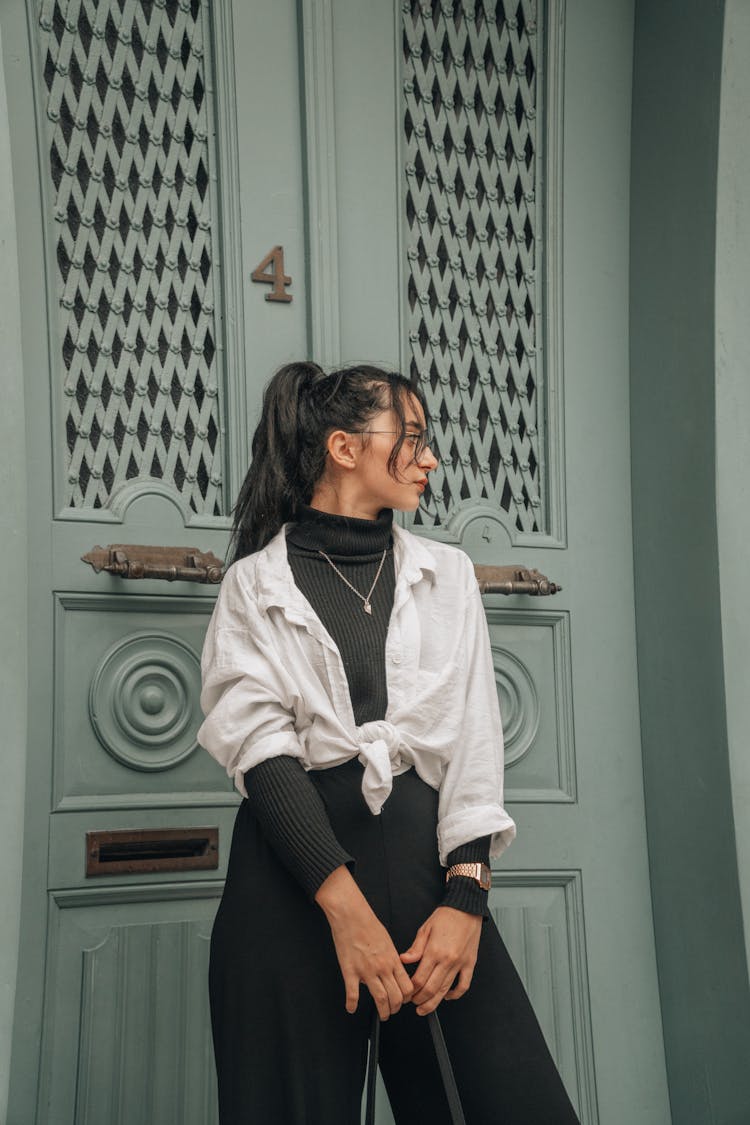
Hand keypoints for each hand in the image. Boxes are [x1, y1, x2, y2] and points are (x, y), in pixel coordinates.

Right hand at [315, 866, 413, 1019]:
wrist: (351, 915)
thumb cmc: (368, 924)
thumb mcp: (387, 941)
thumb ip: (391, 959)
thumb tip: (391, 972)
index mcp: (393, 959)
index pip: (407, 986)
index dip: (407, 998)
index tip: (403, 1001)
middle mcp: (382, 967)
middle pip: (395, 997)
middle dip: (395, 1008)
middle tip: (392, 1011)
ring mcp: (366, 970)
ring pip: (380, 999)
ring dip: (382, 1011)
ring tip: (381, 1014)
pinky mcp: (350, 970)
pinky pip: (353, 993)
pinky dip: (352, 1004)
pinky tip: (351, 1008)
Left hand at [400, 906, 481, 1014]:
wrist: (465, 908)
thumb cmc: (446, 916)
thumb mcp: (425, 929)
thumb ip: (415, 948)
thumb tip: (403, 960)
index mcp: (434, 951)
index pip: (419, 979)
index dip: (411, 990)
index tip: (406, 993)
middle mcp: (447, 960)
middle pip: (431, 989)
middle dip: (420, 1000)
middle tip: (413, 1003)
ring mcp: (460, 964)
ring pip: (445, 990)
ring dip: (434, 1002)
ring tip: (425, 1008)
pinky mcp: (470, 964)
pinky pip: (463, 985)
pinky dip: (455, 995)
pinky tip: (447, 996)